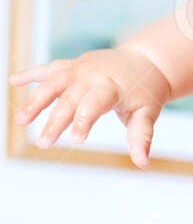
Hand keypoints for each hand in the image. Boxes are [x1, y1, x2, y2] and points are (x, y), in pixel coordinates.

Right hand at [9, 45, 170, 167]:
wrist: (146, 60)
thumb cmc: (146, 91)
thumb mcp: (148, 113)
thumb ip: (141, 137)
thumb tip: (143, 163)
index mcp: (111, 86)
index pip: (93, 104)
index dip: (83, 121)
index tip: (74, 141)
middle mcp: (92, 75)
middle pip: (69, 99)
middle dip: (55, 122)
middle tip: (43, 144)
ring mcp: (80, 68)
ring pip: (52, 83)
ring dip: (35, 101)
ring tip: (21, 120)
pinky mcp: (72, 65)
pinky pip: (49, 69)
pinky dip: (31, 74)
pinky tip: (12, 81)